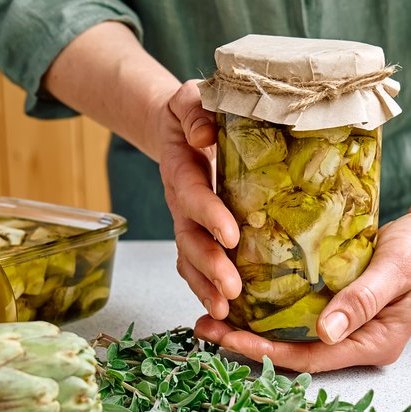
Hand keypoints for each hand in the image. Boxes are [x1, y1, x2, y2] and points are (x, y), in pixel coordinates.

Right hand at [156, 80, 241, 318]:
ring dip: (206, 287)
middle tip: (232, 289)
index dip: (209, 216)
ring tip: (226, 311)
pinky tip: (226, 314)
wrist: (178, 127)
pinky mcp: (198, 235)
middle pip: (189, 240)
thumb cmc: (193, 113)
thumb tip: (204, 137)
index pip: (194, 196)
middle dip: (210, 266)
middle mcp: (181, 203)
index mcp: (182, 170)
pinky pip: (197, 268)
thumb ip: (195, 109)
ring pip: (190, 260)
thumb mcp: (190, 98)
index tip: (231, 235)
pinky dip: (207, 291)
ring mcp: (187, 223)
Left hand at [194, 209, 410, 371]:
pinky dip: (269, 308)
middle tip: (204, 327)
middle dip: (248, 342)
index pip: (312, 357)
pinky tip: (241, 295)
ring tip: (211, 315)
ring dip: (253, 326)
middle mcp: (356, 342)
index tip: (229, 336)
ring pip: (292, 335)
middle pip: (295, 352)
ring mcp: (347, 326)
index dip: (268, 351)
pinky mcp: (339, 305)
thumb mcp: (397, 269)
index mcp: (374, 344)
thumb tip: (326, 333)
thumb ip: (363, 300)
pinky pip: (299, 313)